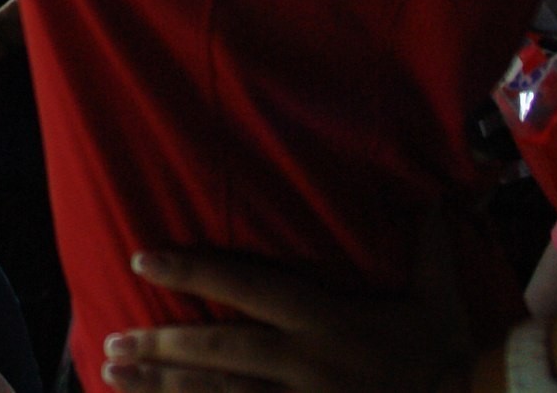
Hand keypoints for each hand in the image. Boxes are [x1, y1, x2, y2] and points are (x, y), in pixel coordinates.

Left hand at [103, 217, 469, 392]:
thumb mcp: (438, 292)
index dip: (193, 273)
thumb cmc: (447, 350)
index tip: (142, 259)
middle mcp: (305, 366)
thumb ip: (425, 239)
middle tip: (109, 341)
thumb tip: (433, 184)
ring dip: (162, 389)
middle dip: (159, 348)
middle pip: (218, 354)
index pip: (247, 288)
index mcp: (327, 322)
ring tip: (111, 374)